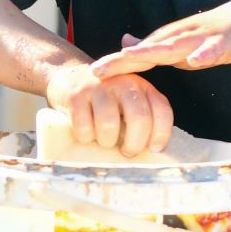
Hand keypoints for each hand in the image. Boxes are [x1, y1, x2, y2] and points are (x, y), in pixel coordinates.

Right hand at [43, 62, 172, 157]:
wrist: (68, 79)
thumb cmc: (104, 102)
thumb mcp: (128, 104)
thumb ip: (143, 119)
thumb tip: (153, 151)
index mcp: (141, 87)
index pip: (162, 110)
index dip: (161, 134)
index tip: (154, 149)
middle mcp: (123, 83)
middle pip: (139, 117)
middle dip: (134, 143)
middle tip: (127, 152)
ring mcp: (98, 87)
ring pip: (109, 124)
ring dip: (107, 141)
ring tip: (104, 141)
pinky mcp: (75, 95)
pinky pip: (84, 127)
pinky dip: (85, 138)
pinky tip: (85, 134)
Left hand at [87, 0, 230, 77]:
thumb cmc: (213, 33)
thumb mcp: (179, 43)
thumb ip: (153, 48)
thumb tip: (125, 46)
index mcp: (168, 43)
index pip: (136, 56)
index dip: (114, 64)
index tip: (90, 74)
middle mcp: (179, 38)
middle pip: (147, 51)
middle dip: (122, 61)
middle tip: (97, 70)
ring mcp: (201, 38)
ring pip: (175, 46)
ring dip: (154, 53)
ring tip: (132, 59)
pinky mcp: (224, 41)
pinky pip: (213, 49)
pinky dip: (205, 54)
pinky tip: (196, 60)